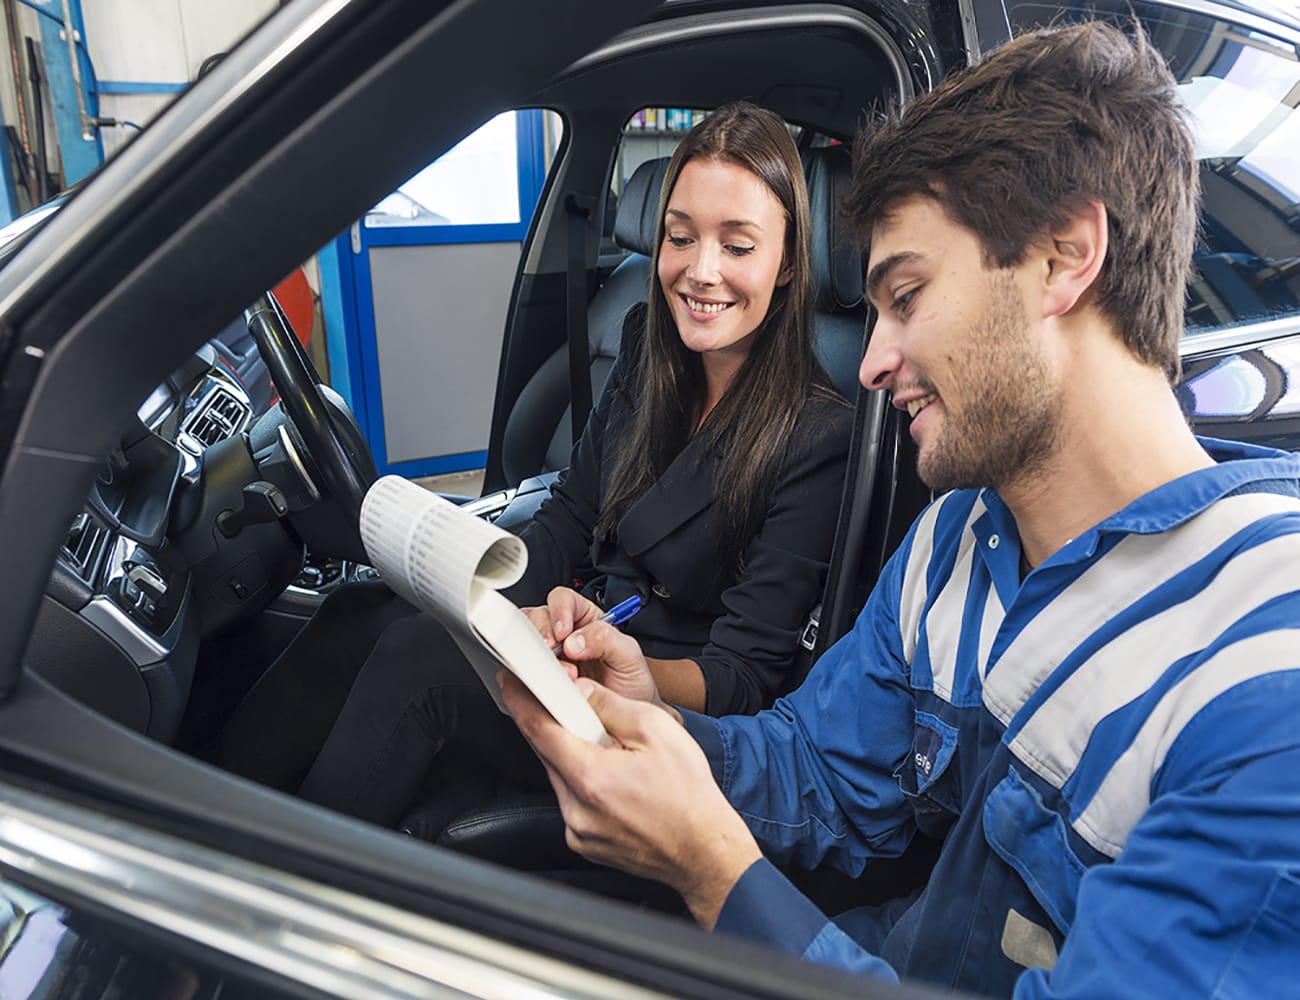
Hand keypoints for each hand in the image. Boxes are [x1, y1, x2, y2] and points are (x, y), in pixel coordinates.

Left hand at [499, 673, 760, 928]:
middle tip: (576, 712)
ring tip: (611, 754)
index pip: (537, 729)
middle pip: (547, 753)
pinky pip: (571, 802)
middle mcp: (576, 807)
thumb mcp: (656, 730)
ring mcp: (578, 829)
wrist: (704, 852)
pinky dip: (583, 785)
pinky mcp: (584, 842)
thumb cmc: (688, 796)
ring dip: (573, 758)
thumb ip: (610, 706)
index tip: (510, 683)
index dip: (520, 701)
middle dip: (555, 727)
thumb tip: (580, 691)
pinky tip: (614, 782)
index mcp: (590, 775)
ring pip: (560, 778)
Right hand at [526, 587, 664, 707]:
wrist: (627, 717)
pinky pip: (524, 672)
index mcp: (586, 619)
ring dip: (536, 657)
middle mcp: (563, 635)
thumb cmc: (630, 683)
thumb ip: (607, 639)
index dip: (559, 611)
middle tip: (553, 654)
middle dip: (542, 635)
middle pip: (537, 618)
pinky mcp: (539, 680)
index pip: (563, 600)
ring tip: (558, 675)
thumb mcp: (629, 656)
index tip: (563, 633)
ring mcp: (549, 657)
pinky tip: (547, 685)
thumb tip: (575, 640)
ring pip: (526, 643)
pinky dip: (530, 677)